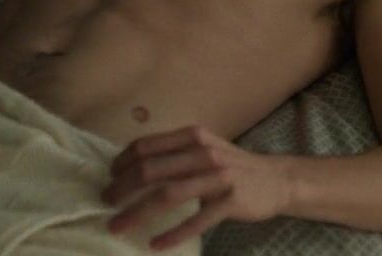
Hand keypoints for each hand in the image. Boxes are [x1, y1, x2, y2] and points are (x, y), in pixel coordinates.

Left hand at [101, 125, 289, 250]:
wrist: (276, 180)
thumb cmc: (231, 166)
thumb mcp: (204, 149)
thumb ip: (175, 153)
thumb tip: (132, 166)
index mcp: (193, 136)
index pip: (147, 146)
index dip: (122, 163)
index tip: (109, 178)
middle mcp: (204, 152)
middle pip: (151, 170)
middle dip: (122, 188)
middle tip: (105, 203)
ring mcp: (219, 177)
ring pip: (168, 195)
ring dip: (138, 212)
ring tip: (117, 226)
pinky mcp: (231, 201)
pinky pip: (197, 221)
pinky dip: (174, 234)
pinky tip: (156, 246)